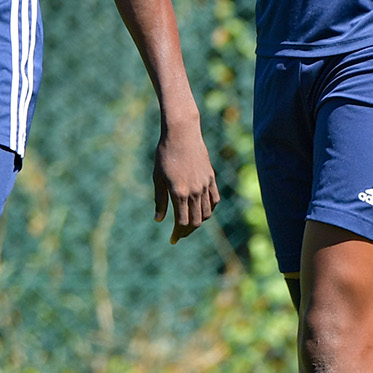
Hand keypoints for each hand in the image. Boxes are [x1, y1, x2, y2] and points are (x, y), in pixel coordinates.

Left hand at [153, 121, 219, 243]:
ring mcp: (205, 184)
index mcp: (179, 192)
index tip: (172, 239)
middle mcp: (194, 191)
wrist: (182, 133)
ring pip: (207, 212)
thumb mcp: (157, 178)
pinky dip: (210, 209)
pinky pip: (214, 199)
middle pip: (195, 221)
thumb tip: (159, 220)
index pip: (182, 222)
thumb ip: (160, 200)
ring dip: (199, 222)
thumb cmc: (165, 154)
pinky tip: (202, 211)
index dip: (177, 234)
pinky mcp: (211, 178)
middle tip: (179, 235)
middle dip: (187, 231)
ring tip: (189, 225)